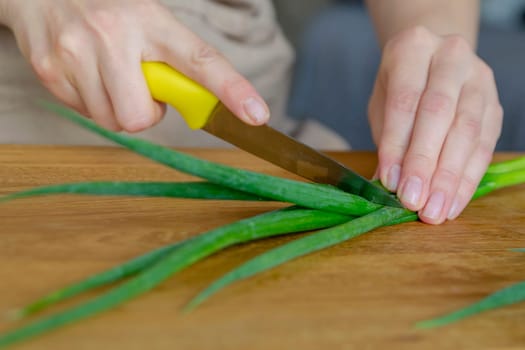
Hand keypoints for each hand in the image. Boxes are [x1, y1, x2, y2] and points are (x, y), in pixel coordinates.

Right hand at [0, 0, 268, 131]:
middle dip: (146, 112)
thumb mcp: (147, 20)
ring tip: (111, 75)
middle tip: (139, 87)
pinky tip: (88, 74)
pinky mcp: (50, 71)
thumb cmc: (108, 8)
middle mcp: (114, 35)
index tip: (257, 115)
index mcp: (152, 21)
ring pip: (114, 121)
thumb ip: (173, 57)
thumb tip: (196, 102)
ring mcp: (77, 54)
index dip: (233, 90)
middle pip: (142, 116)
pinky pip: (86, 114)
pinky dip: (93, 102)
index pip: (201, 59)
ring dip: (119, 108)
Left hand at [368, 26, 502, 223]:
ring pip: (467, 132)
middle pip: (439, 115)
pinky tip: (453, 203)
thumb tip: (388, 183)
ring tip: (434, 212)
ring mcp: (480, 79)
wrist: (434, 58)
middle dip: (425, 164)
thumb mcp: (382, 102)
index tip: (391, 182)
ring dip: (449, 178)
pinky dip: (467, 179)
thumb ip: (386, 137)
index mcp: (413, 48)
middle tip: (413, 202)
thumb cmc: (401, 84)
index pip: (406, 101)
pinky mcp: (496, 105)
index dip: (398, 145)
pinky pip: (485, 146)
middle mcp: (451, 57)